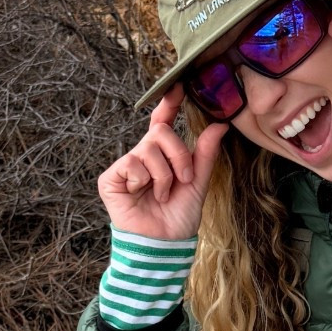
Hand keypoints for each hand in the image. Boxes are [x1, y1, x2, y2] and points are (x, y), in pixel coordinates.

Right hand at [97, 90, 228, 242]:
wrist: (163, 245)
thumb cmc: (179, 218)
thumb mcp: (197, 182)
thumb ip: (205, 153)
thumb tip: (220, 124)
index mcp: (162, 156)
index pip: (163, 122)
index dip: (169, 103)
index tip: (178, 85)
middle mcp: (142, 156)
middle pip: (160, 132)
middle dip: (178, 155)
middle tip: (183, 179)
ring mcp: (125, 166)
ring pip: (148, 148)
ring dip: (163, 175)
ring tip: (161, 195)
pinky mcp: (111, 178)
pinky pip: (132, 163)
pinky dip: (144, 180)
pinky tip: (141, 195)